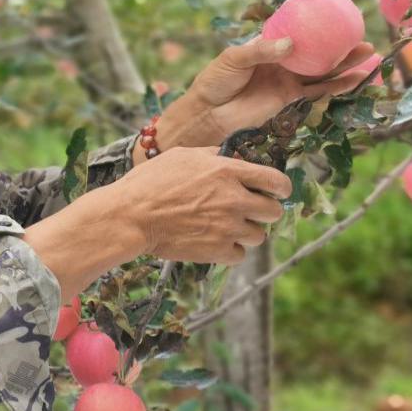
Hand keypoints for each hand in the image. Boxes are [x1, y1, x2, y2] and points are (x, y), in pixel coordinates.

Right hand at [120, 146, 290, 264]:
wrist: (131, 216)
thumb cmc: (151, 182)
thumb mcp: (183, 155)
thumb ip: (213, 156)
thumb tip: (232, 157)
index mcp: (228, 172)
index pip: (276, 181)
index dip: (281, 187)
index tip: (278, 191)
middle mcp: (234, 200)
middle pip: (274, 211)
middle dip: (264, 210)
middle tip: (248, 210)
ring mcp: (228, 228)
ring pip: (259, 235)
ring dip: (246, 231)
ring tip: (225, 226)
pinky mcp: (218, 252)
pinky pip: (240, 254)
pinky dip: (231, 249)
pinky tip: (214, 240)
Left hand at [151, 36, 374, 153]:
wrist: (208, 114)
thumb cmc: (215, 81)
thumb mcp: (234, 59)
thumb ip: (261, 51)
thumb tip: (290, 45)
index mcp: (268, 46)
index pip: (296, 32)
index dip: (315, 25)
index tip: (337, 14)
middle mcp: (282, 62)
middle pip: (317, 51)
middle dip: (340, 44)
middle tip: (363, 34)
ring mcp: (288, 81)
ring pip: (323, 70)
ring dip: (346, 63)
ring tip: (370, 54)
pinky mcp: (290, 100)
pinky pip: (318, 91)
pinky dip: (338, 86)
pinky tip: (356, 79)